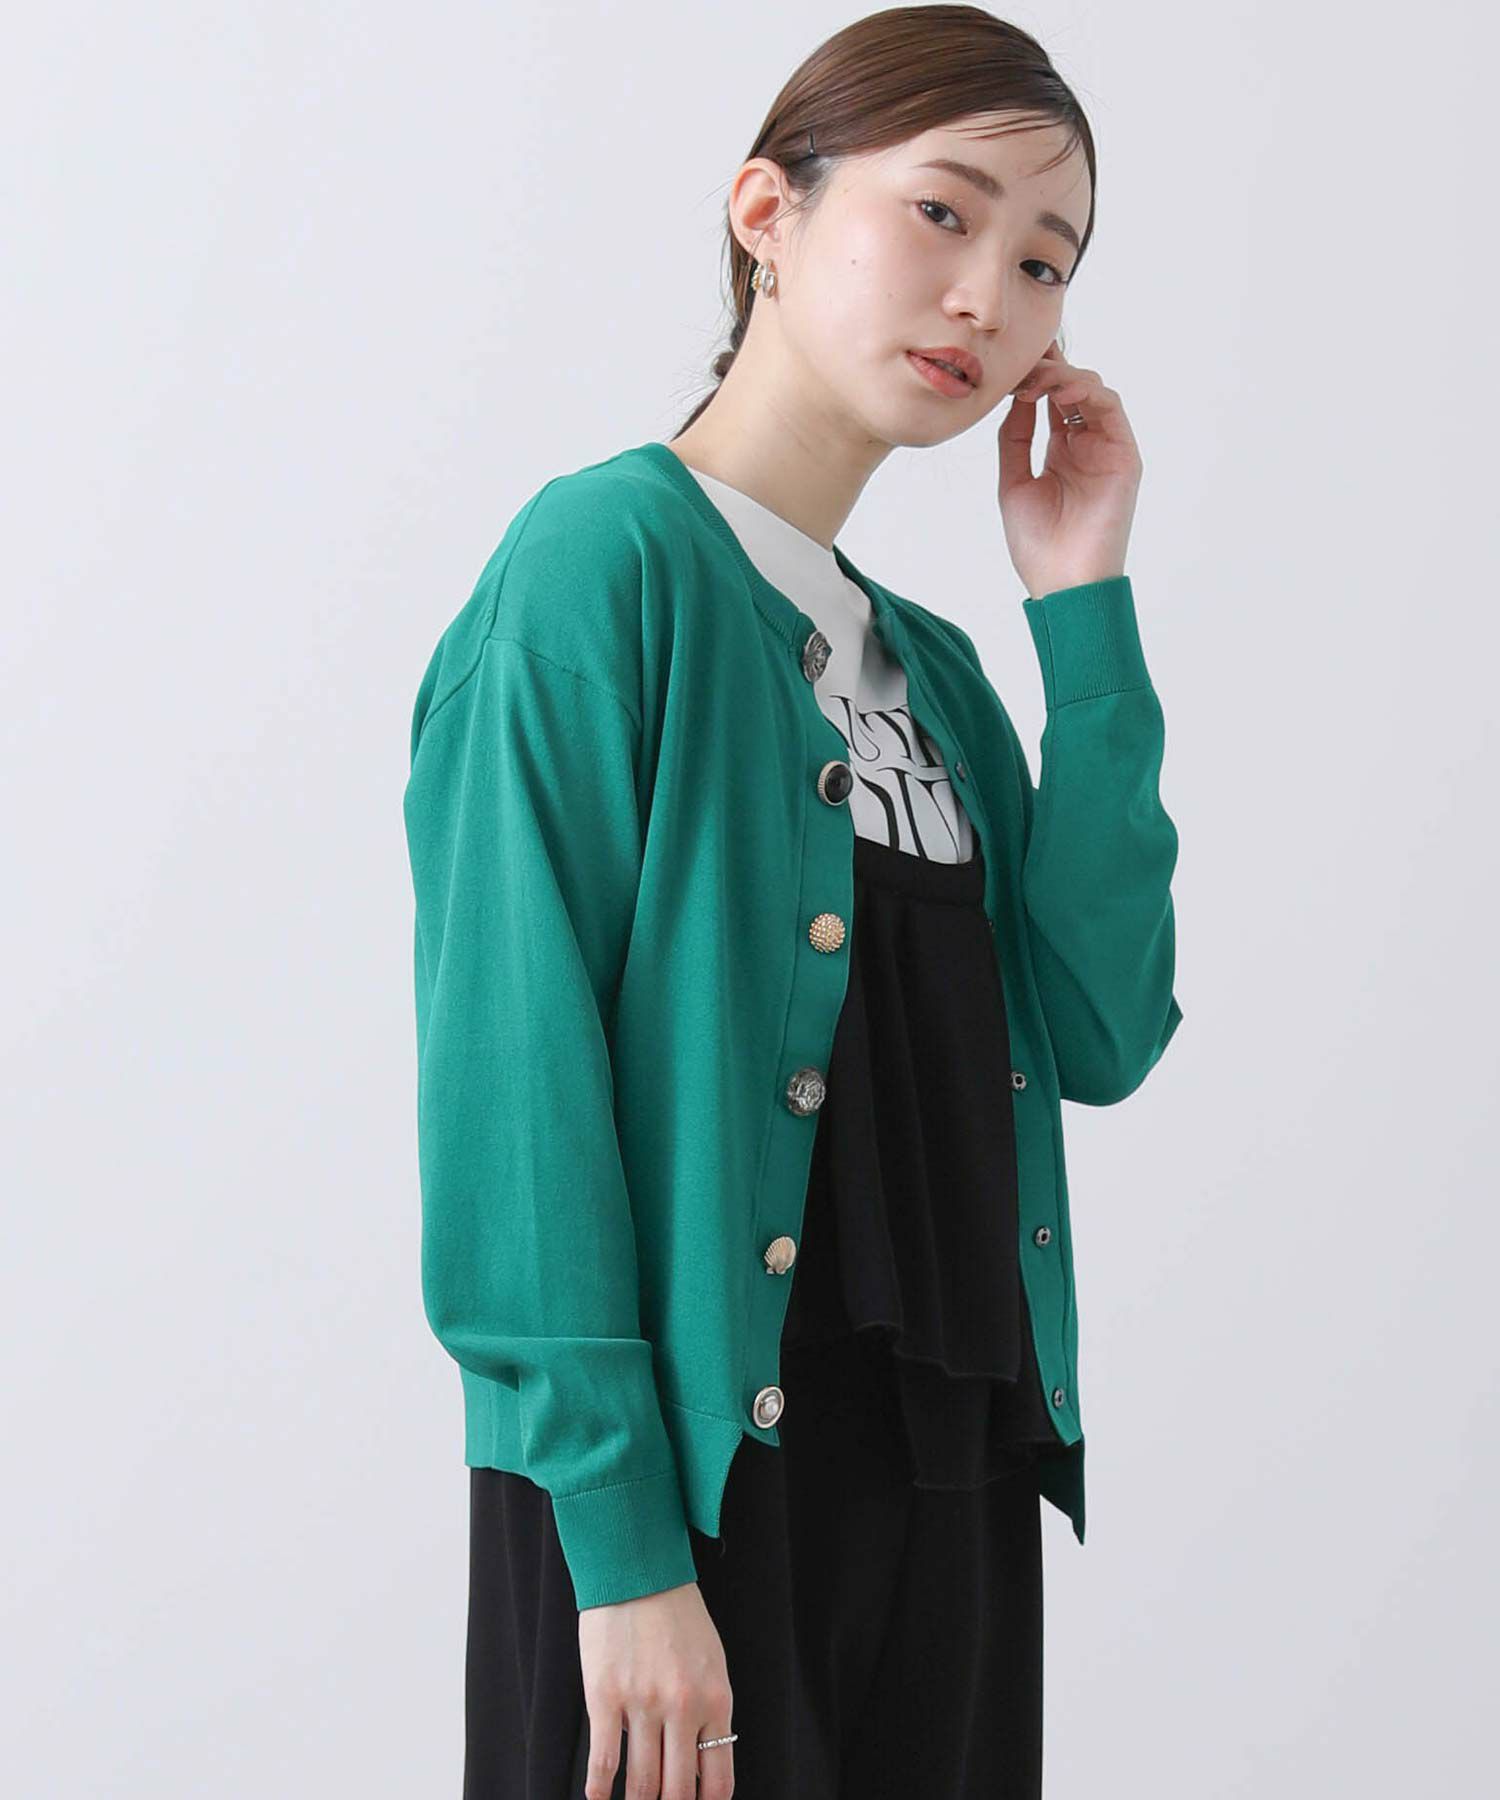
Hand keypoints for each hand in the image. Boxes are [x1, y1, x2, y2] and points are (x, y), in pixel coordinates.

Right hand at [579, 1580, 735, 1798]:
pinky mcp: (605, 1697)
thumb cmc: (677, 1616)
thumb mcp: (710, 1663)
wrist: (638, 1571)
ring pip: (641, 1784)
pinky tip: (598, 1799)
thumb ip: (708, 1714)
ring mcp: (643, 1703)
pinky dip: (600, 1791)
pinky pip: (604, 1761)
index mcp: (716, 1699)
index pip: (717, 1779)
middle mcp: (683, 1706)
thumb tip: (696, 1770)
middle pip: (677, 1791)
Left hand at [997, 339, 1142, 598]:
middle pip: (1071, 388)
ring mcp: (1107, 448)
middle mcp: (1086, 444)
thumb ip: (1015, 438)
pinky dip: (1087, 392)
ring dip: (1063, 377)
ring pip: (1091, 391)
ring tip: (1035, 381)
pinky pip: (1110, 409)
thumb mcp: (1013, 482)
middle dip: (1046, 369)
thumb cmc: (1037, 544)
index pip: (1051, 399)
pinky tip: (1059, 393)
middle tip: (1021, 365)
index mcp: (1060, 450)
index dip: (1034, 375)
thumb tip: (1017, 396)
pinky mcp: (1125, 455)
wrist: (1061, 582)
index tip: (1009, 362)